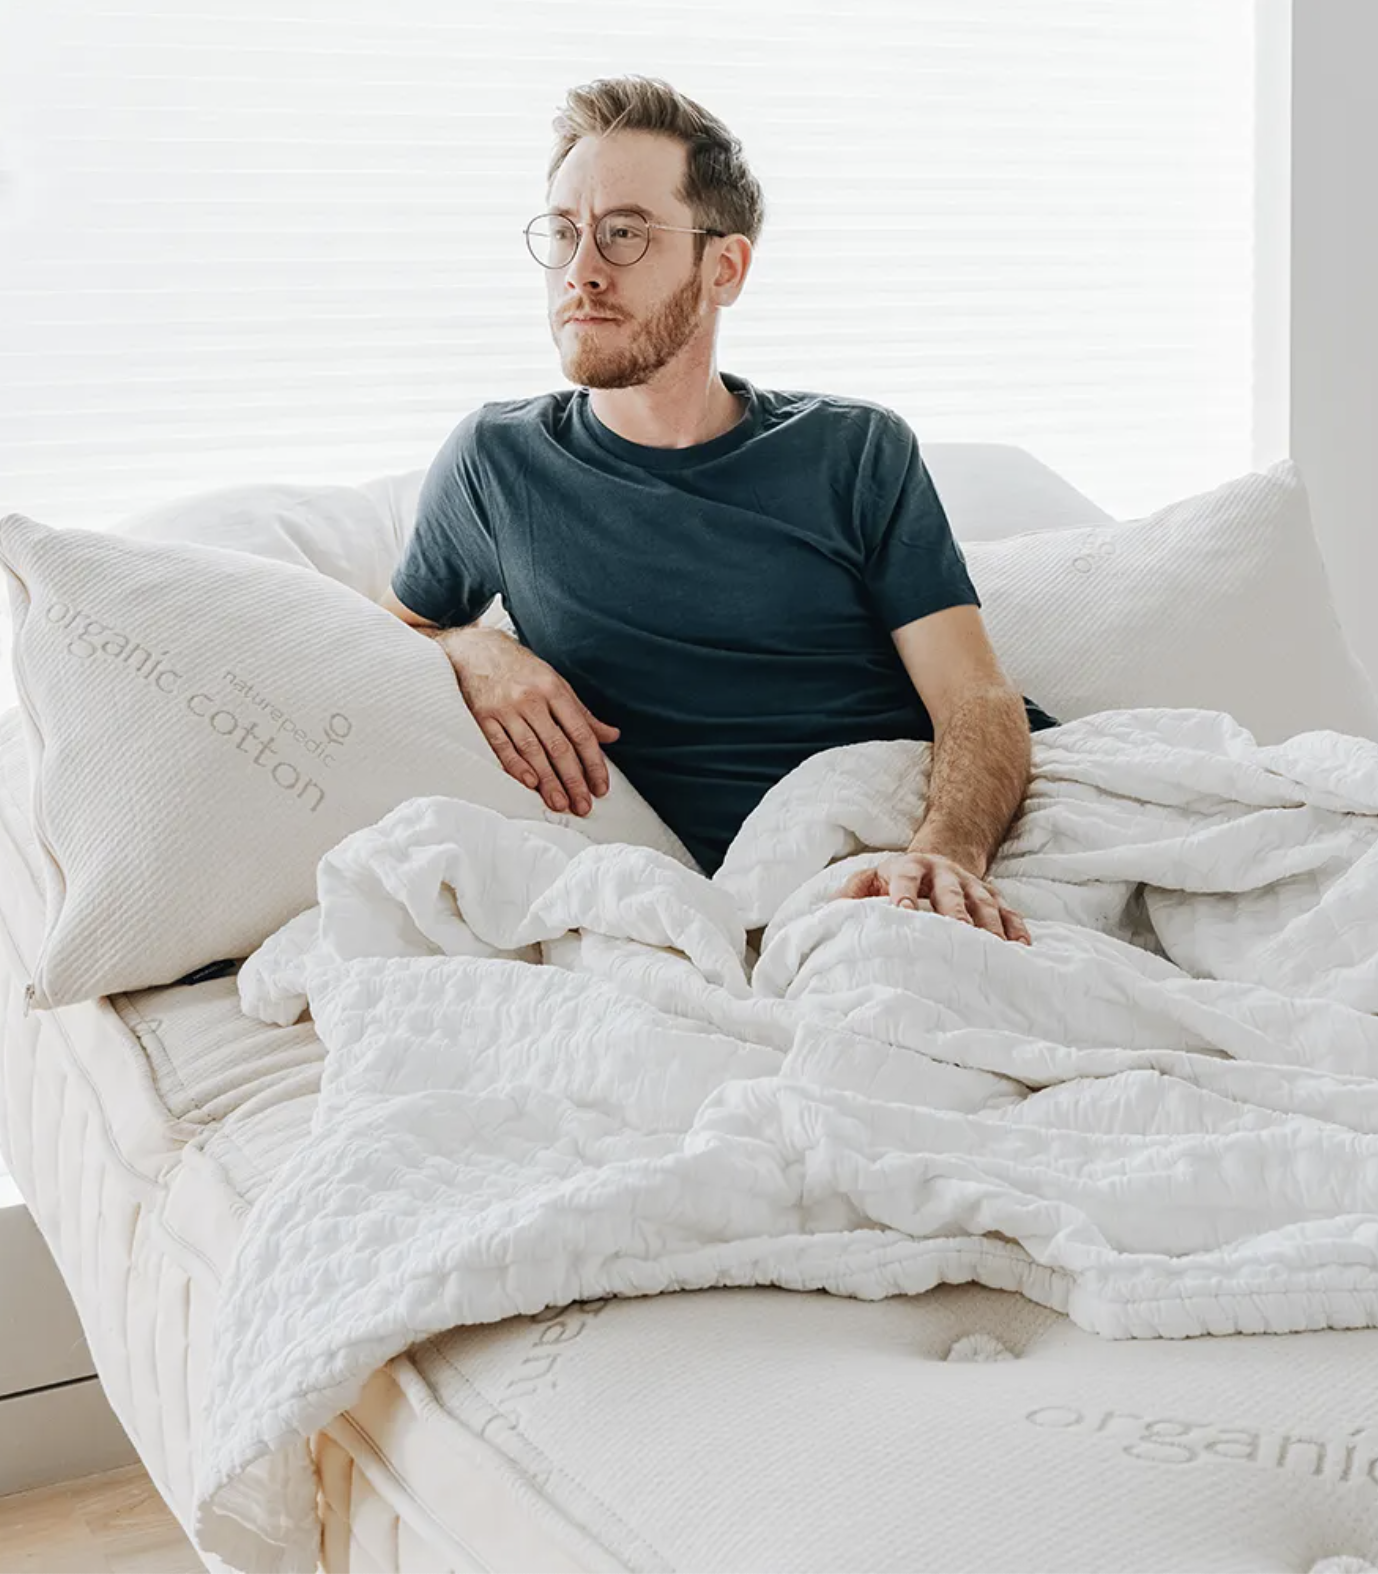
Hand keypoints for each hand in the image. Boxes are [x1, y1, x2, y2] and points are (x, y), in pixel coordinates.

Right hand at [436, 627, 618, 815]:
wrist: (477, 649)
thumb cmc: (522, 670)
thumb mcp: (556, 683)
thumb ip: (583, 713)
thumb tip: (612, 736)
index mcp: (554, 690)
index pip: (580, 733)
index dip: (593, 763)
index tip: (600, 787)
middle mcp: (532, 699)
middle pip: (558, 746)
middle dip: (573, 779)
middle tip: (583, 805)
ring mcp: (506, 708)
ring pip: (532, 750)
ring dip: (548, 781)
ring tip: (560, 803)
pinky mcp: (483, 717)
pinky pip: (501, 746)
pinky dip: (515, 766)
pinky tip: (530, 784)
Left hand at [832, 850, 1031, 944]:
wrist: (939, 857)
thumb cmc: (895, 880)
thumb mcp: (869, 879)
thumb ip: (851, 894)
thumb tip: (831, 914)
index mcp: (909, 868)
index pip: (905, 880)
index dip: (903, 894)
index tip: (902, 912)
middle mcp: (944, 873)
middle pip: (951, 892)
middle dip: (955, 912)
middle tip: (958, 933)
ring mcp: (972, 885)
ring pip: (984, 903)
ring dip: (990, 925)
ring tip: (994, 950)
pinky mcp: (993, 896)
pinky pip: (1009, 912)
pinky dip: (1016, 928)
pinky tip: (1021, 949)